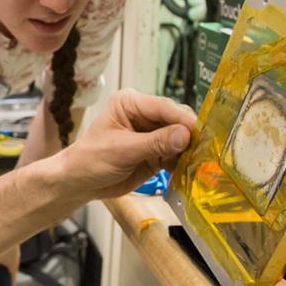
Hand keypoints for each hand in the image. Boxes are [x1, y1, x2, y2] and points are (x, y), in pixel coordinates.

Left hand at [65, 89, 195, 198]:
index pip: (163, 106)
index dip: (183, 119)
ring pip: (180, 138)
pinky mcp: (156, 152)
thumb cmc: (91, 159)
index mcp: (130, 103)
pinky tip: (191, 171)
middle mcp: (143, 114)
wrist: (80, 181)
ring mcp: (151, 133)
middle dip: (190, 135)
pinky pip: (177, 154)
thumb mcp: (122, 150)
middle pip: (176, 120)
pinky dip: (183, 162)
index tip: (201, 132)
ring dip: (190, 150)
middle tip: (205, 150)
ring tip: (202, 163)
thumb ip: (155, 142)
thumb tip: (185, 135)